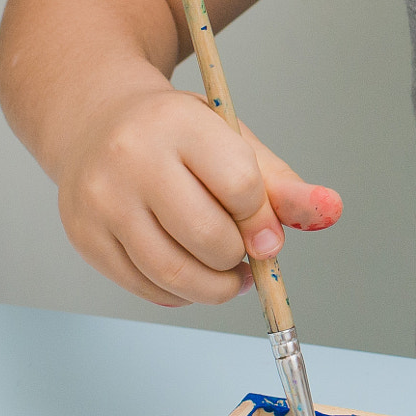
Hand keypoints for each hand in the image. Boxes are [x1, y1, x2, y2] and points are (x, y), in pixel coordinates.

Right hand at [55, 87, 341, 308]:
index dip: (262, 222)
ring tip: (225, 273)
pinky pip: (149, 289)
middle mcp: (131, 159)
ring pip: (176, 275)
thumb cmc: (173, 136)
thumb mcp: (231, 143)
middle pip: (209, 240)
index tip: (262, 229)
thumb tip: (331, 211)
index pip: (240, 188)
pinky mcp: (85, 237)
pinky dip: (180, 293)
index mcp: (177, 124)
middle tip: (242, 254)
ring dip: (215, 288)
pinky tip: (186, 269)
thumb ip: (282, 184)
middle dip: (238, 260)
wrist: (95, 122)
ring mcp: (101, 201)